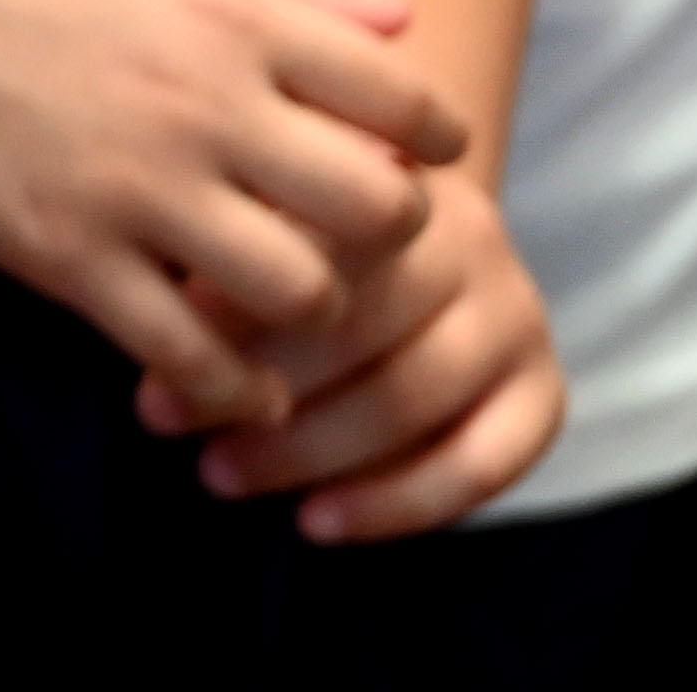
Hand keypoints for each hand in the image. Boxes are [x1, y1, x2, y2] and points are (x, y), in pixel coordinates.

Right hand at [0, 0, 465, 428]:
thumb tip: (397, 23)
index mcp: (229, 14)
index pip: (402, 100)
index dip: (428, 141)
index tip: (404, 158)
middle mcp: (202, 104)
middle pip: (379, 210)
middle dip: (387, 236)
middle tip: (347, 239)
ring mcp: (136, 187)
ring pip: (301, 295)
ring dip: (310, 314)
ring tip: (283, 310)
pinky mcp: (68, 256)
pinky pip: (192, 356)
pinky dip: (230, 386)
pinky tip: (225, 377)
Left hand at [184, 159, 563, 537]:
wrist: (397, 216)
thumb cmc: (291, 214)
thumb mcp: (257, 198)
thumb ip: (227, 240)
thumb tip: (162, 320)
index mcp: (391, 175)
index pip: (313, 242)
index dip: (231, 307)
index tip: (154, 344)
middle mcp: (467, 236)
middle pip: (363, 326)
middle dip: (256, 385)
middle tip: (161, 420)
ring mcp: (514, 311)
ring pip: (412, 398)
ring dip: (310, 452)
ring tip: (219, 474)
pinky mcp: (542, 388)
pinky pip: (481, 464)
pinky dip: (398, 505)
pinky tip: (318, 522)